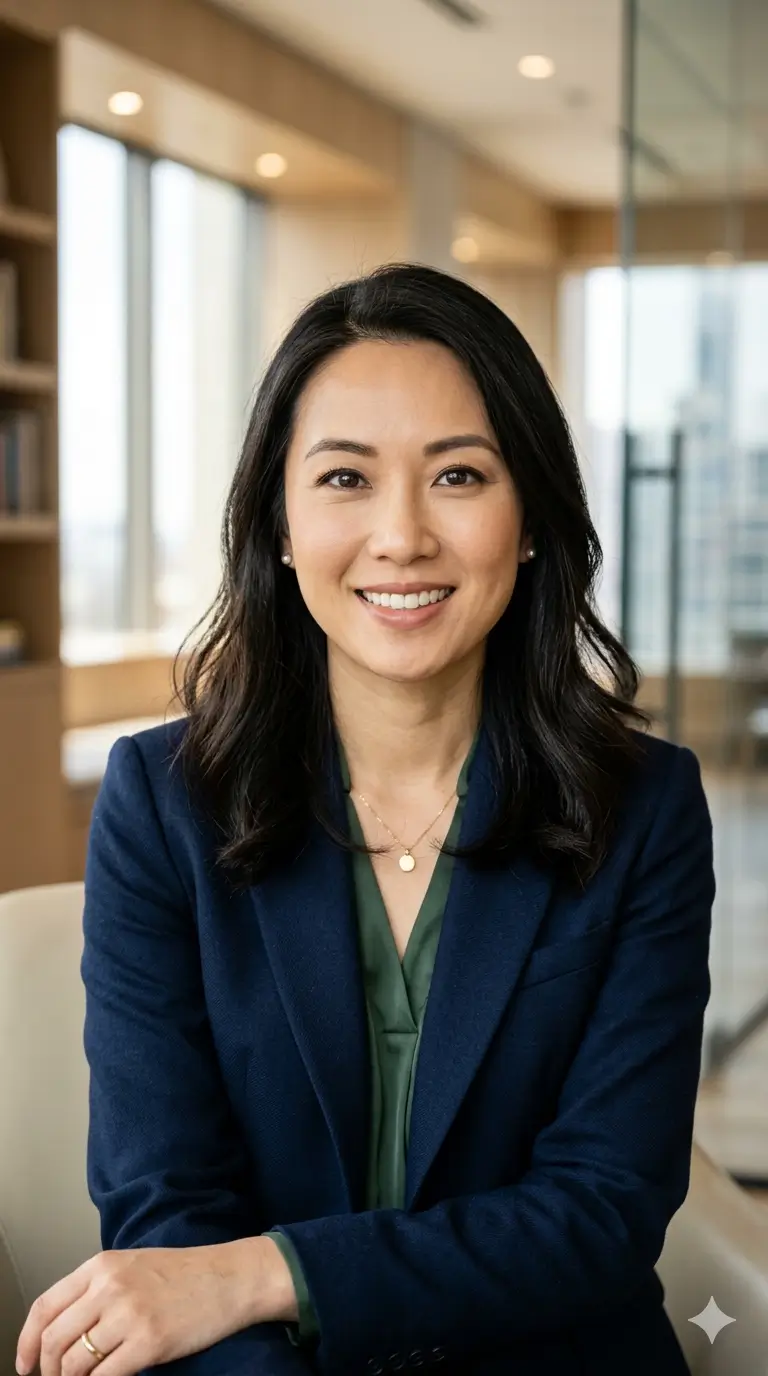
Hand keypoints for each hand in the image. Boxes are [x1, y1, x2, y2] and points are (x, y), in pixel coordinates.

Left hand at [16, 1238, 297, 1375]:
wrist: (230, 1278)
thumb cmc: (185, 1274)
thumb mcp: (133, 1267)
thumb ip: (97, 1291)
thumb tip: (63, 1333)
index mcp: (102, 1265)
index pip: (45, 1307)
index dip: (26, 1343)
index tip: (25, 1365)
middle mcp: (109, 1286)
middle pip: (54, 1340)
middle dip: (48, 1370)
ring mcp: (128, 1314)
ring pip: (74, 1363)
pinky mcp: (148, 1342)